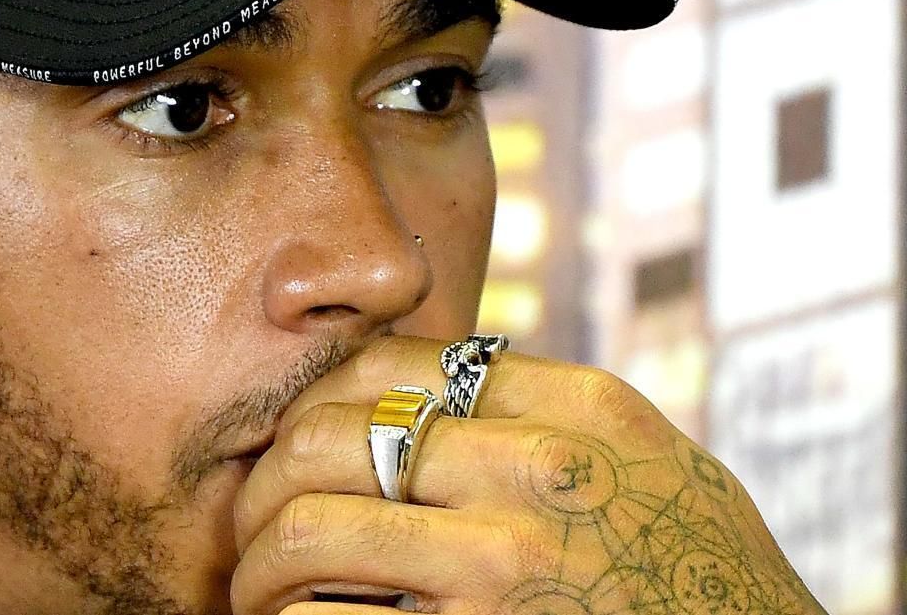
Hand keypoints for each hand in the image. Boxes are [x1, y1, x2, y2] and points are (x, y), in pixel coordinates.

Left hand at [231, 336, 825, 614]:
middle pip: (326, 438)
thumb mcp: (649, 461)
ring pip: (306, 529)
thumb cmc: (702, 569)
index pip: (389, 366)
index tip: (297, 444)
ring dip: (257, 564)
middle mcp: (536, 471)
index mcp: (576, 410)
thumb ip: (550, 416)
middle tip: (252, 525)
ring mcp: (505, 562)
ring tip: (257, 587)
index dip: (315, 403)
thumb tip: (437, 388)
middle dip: (263, 485)